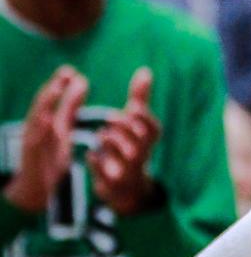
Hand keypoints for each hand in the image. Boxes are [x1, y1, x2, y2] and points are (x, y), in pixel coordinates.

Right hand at [4, 67, 87, 213]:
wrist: (35, 186)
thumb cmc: (49, 154)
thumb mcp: (63, 127)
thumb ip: (70, 106)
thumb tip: (80, 81)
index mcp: (47, 119)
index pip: (53, 98)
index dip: (60, 84)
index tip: (72, 71)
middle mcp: (37, 126)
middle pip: (43, 103)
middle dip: (54, 87)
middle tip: (67, 71)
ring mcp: (32, 138)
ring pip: (37, 116)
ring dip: (46, 101)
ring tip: (57, 86)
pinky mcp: (30, 152)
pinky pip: (34, 138)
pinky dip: (39, 127)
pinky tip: (47, 116)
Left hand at [88, 69, 160, 216]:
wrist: (127, 185)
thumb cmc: (131, 145)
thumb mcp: (137, 123)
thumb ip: (140, 97)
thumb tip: (145, 70)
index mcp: (150, 140)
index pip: (152, 126)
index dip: (142, 115)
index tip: (132, 106)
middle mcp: (143, 156)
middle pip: (139, 138)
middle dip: (124, 125)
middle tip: (109, 118)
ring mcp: (129, 171)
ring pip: (124, 154)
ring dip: (110, 141)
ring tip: (101, 136)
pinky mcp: (112, 183)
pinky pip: (102, 169)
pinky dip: (95, 160)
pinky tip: (91, 155)